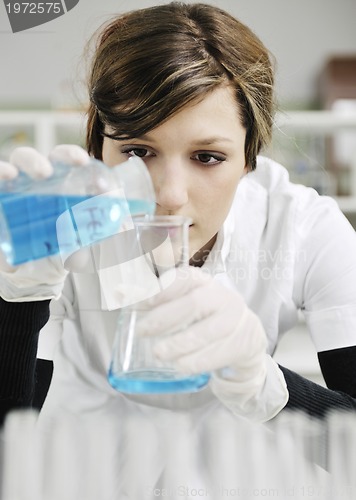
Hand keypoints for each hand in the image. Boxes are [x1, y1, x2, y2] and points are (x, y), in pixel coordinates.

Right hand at [0, 145, 89, 301]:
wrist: (37, 275)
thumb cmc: (63, 248)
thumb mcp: (84, 240)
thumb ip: (100, 231)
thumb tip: (121, 223)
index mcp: (62, 183)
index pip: (68, 161)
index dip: (76, 157)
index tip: (88, 167)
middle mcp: (38, 181)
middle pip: (43, 157)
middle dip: (56, 157)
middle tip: (62, 168)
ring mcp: (17, 189)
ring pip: (17, 162)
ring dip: (27, 163)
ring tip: (33, 174)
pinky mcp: (1, 200)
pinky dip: (0, 175)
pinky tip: (7, 177)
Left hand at [138, 266, 269, 413]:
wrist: (246, 334)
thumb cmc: (206, 314)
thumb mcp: (185, 300)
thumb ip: (155, 297)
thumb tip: (119, 292)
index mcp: (203, 282)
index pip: (183, 278)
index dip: (161, 289)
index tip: (140, 302)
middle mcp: (220, 296)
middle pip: (194, 304)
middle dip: (165, 318)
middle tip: (142, 331)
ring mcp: (234, 320)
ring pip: (206, 331)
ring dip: (179, 344)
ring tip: (158, 353)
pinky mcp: (241, 343)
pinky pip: (218, 354)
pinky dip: (196, 361)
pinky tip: (180, 365)